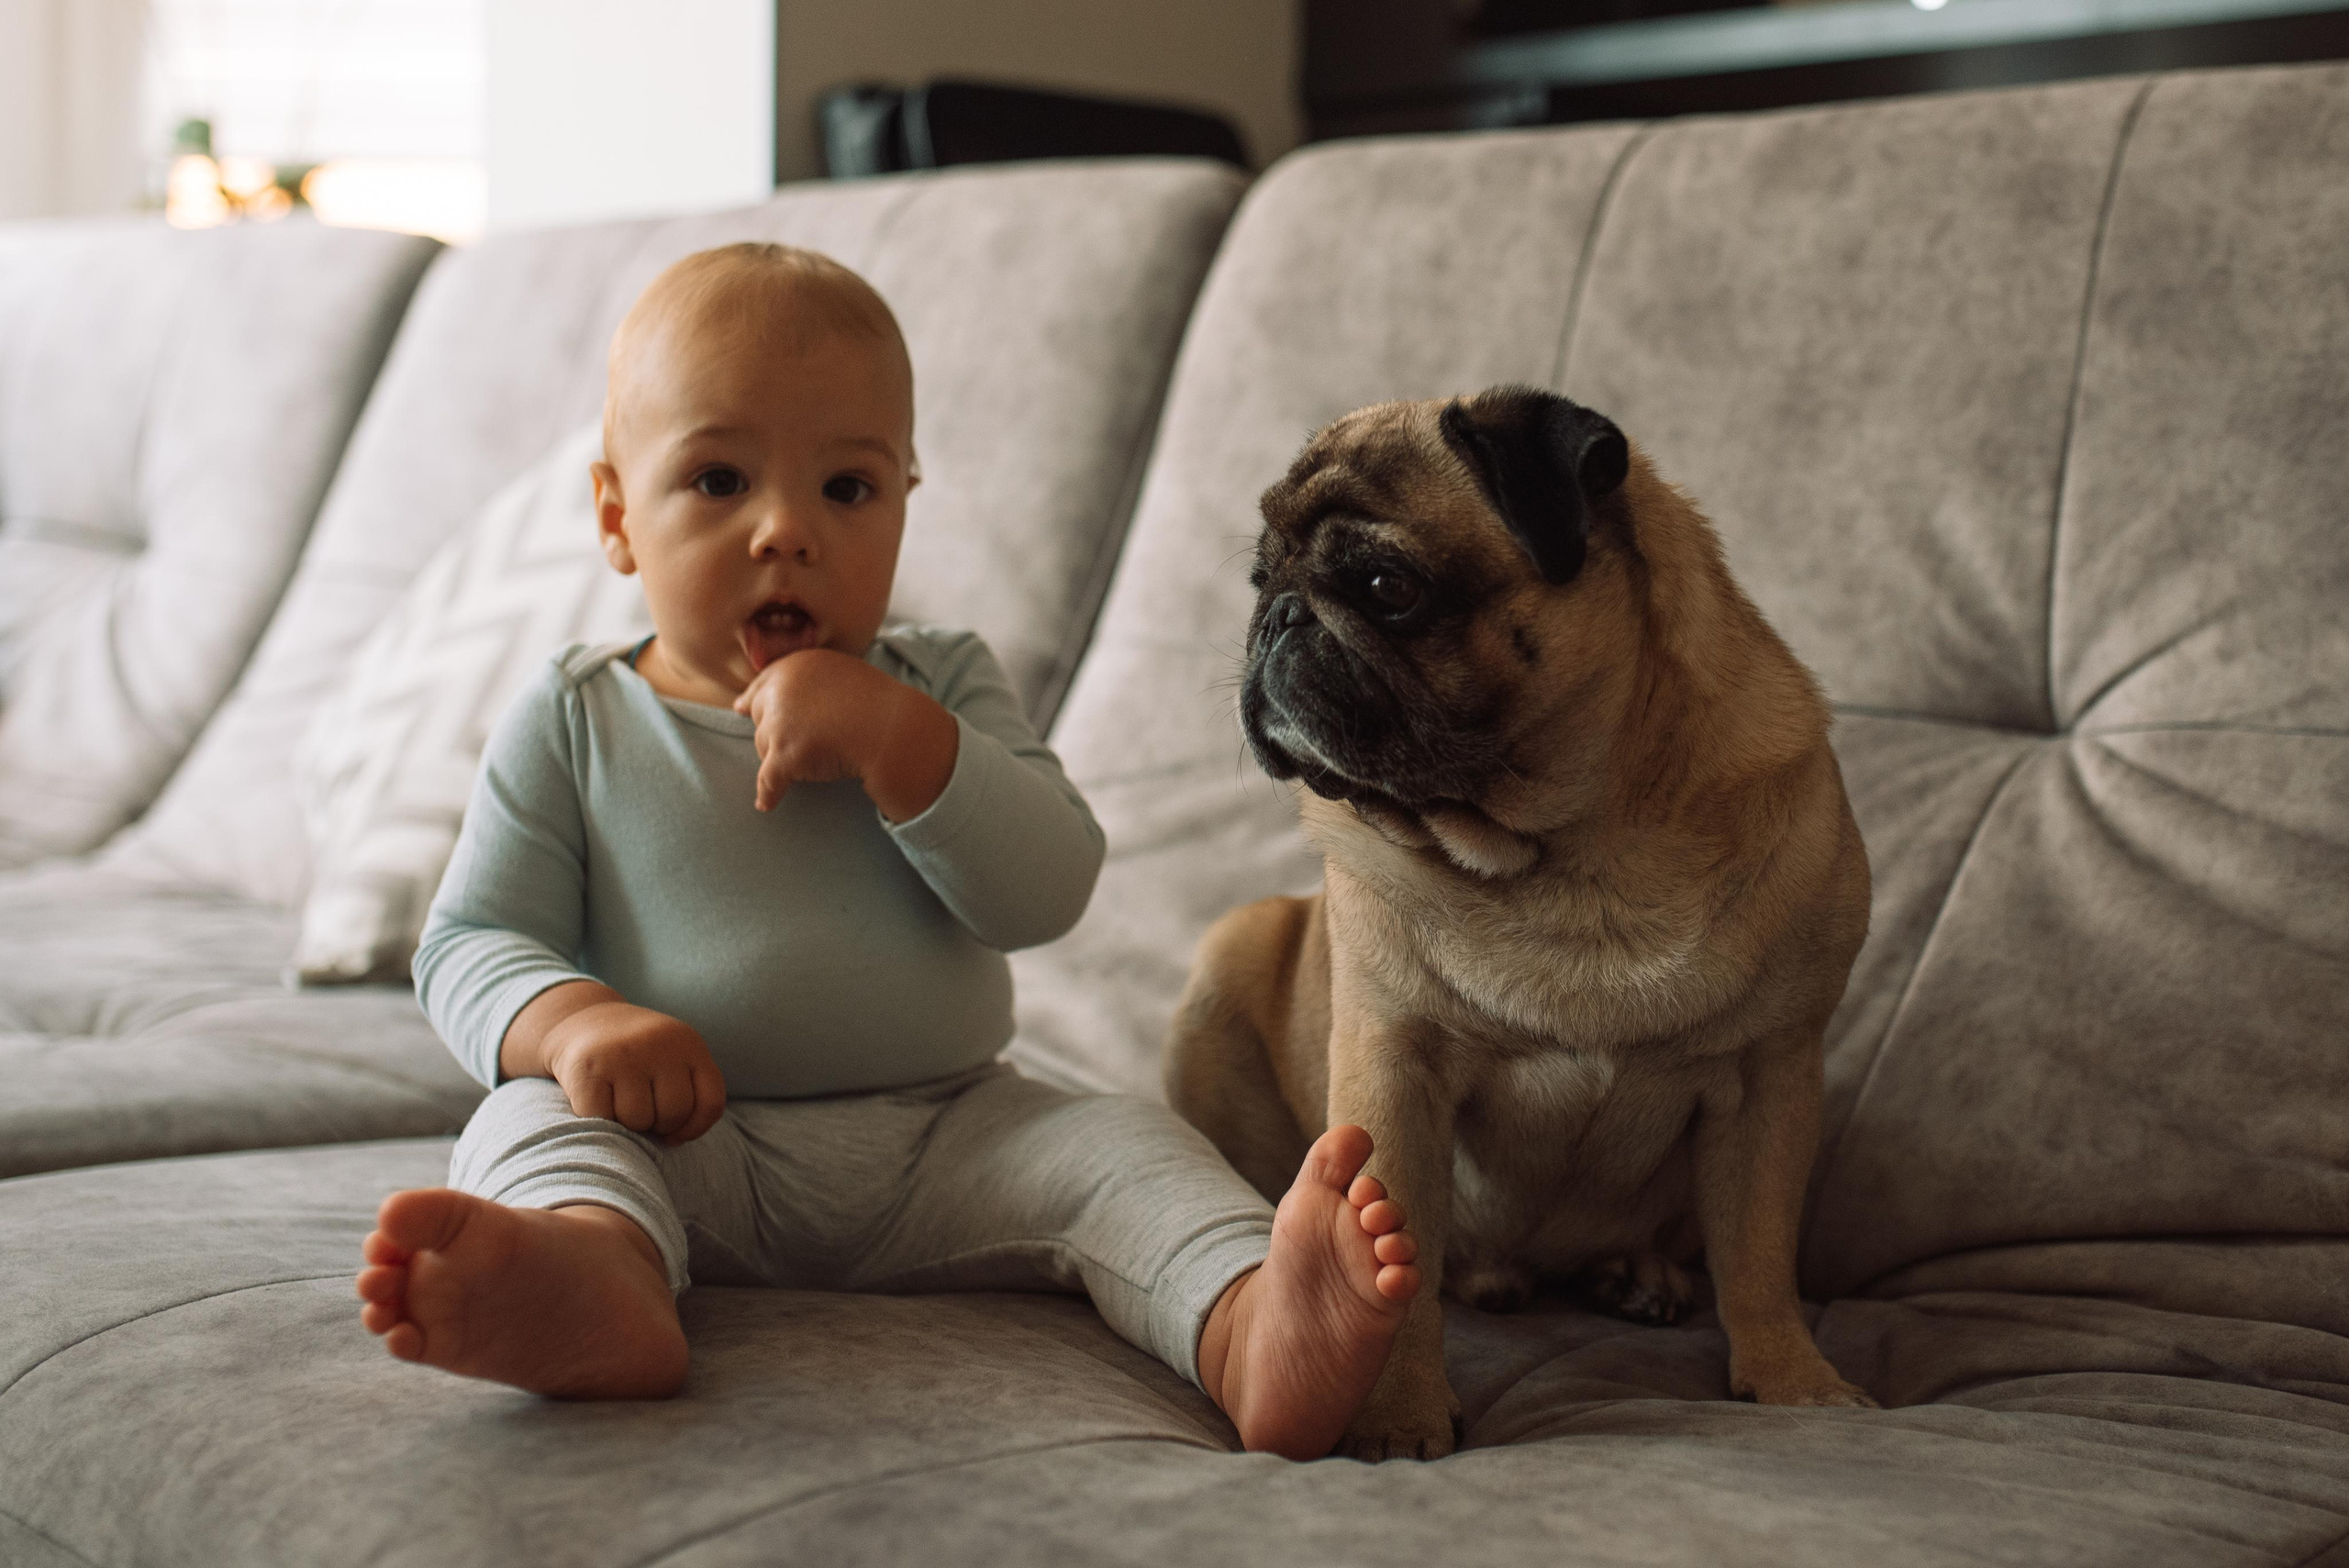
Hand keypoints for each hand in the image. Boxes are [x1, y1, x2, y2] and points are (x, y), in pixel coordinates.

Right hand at [540, 998, 727, 1144]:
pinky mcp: (588, 1070)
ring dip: (629, 1124)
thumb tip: (673, 1139)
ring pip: (639, 1119)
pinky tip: (597, 1103)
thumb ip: (688, 1093)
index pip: (711, 1103)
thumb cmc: (637, 1056)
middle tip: (643, 1112)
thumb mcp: (674, 1059)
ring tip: (620, 1104)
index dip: (695, 1128)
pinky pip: (603, 1119)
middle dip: (659, 1125)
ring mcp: (622, 1055)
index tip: (675, 1131)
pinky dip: (600, 1121)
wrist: (583, 1020)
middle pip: (674, 1114)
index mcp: (689, 1043)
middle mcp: (659, 1044)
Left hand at [731, 647, 956, 820]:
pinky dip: (767, 793)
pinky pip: (768, 780)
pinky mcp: (785, 754)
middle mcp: (782, 688)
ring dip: (782, 758)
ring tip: (815, 761)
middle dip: (775, 730)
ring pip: (763, 748)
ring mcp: (782, 721)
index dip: (755, 700)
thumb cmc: (877, 707)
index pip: (762, 683)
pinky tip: (766, 804)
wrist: (895, 732)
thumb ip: (807, 681)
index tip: (743, 709)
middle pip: (760, 717)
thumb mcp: (840, 675)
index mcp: (797, 664)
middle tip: (803, 743)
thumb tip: (757, 699)